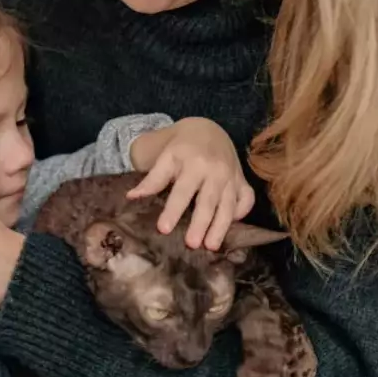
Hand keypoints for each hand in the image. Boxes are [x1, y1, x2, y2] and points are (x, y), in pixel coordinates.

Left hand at [126, 117, 255, 249]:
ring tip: (211, 246)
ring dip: (220, 226)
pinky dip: (241, 213)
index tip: (163, 229)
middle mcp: (215, 170)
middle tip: (192, 244)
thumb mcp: (165, 157)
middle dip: (200, 223)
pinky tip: (230, 226)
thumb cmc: (182, 147)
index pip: (181, 191)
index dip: (172, 210)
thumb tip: (131, 197)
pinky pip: (246, 199)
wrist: (208, 130)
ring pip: (228, 204)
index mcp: (193, 163)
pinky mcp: (242, 181)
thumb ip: (152, 178)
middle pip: (207, 201)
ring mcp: (231, 176)